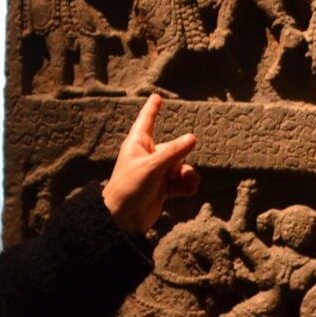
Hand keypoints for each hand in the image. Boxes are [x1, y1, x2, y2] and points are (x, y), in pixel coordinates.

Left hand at [102, 94, 198, 234]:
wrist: (123, 219)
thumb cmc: (129, 188)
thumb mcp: (152, 167)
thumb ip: (173, 153)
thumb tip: (192, 138)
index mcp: (138, 145)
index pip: (146, 121)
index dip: (152, 109)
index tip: (157, 97)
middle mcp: (147, 156)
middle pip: (173, 148)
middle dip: (182, 158)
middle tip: (184, 169)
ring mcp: (155, 173)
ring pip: (179, 166)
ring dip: (188, 173)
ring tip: (191, 181)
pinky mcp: (161, 189)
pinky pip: (180, 182)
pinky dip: (186, 185)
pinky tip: (190, 189)